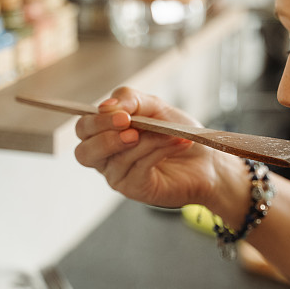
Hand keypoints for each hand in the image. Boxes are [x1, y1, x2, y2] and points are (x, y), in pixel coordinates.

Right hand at [75, 87, 230, 207]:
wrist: (205, 158)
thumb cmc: (175, 130)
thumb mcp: (153, 106)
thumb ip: (129, 100)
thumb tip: (106, 106)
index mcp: (104, 134)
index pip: (83, 129)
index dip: (97, 122)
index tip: (123, 116)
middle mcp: (105, 158)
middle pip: (85, 153)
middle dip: (106, 139)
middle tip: (133, 130)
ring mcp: (118, 176)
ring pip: (120, 157)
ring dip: (148, 141)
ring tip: (171, 133)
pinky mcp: (135, 188)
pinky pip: (140, 167)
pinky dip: (160, 151)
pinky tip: (178, 143)